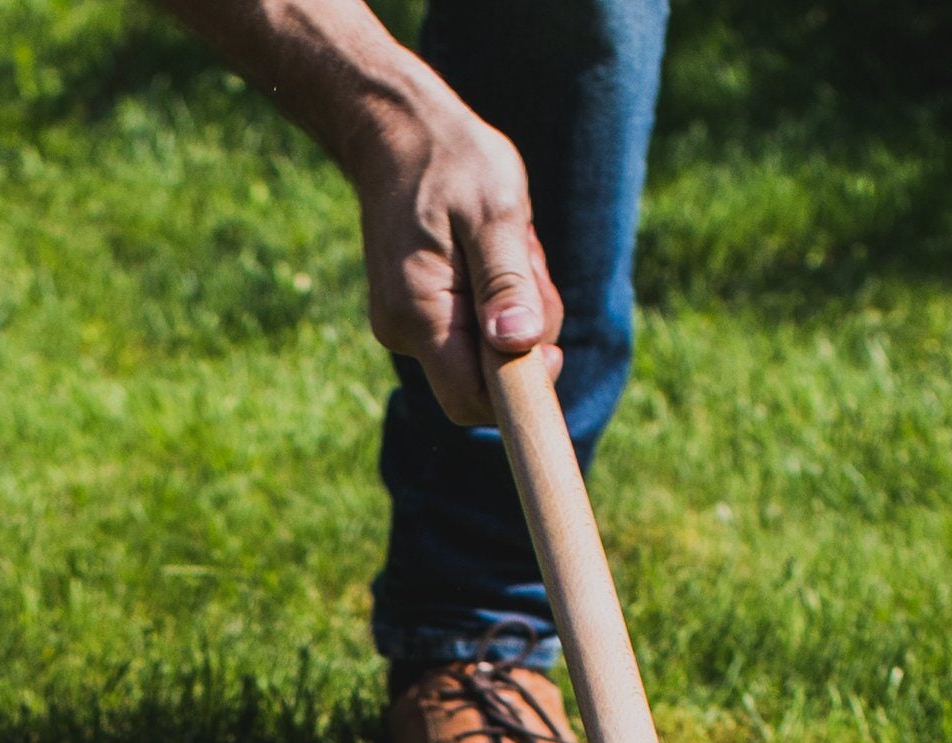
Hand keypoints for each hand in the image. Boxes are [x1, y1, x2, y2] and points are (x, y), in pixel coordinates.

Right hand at [335, 78, 555, 426]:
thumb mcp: (495, 213)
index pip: (472, 400)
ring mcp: (407, 324)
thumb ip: (506, 283)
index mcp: (420, 315)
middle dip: (525, 333)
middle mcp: (405, 332)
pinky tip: (491, 249)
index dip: (519, 391)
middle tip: (528, 261)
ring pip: (484, 350)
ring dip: (515, 305)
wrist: (399, 132)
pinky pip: (474, 327)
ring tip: (509, 243)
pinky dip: (497, 296)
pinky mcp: (418, 312)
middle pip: (486, 378)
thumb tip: (517, 345)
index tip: (552, 347)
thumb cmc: (453, 163)